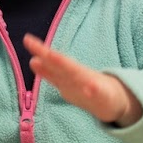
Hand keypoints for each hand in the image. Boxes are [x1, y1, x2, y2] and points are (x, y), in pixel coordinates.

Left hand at [24, 34, 141, 125]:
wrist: (115, 102)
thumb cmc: (88, 87)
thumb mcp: (68, 79)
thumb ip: (50, 72)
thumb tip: (32, 61)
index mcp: (69, 71)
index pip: (51, 59)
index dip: (40, 50)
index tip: (27, 40)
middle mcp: (79, 75)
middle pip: (64, 64)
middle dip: (51, 57)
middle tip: (38, 47)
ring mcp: (91, 85)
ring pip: (78, 76)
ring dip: (69, 69)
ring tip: (55, 59)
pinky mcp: (103, 96)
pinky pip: (97, 93)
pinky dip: (92, 90)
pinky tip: (89, 88)